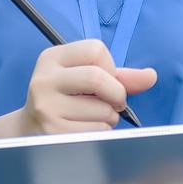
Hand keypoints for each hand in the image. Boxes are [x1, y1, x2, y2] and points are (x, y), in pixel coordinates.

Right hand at [20, 40, 154, 135]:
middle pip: (98, 77)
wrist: (31, 132)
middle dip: (116, 94)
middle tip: (113, 104)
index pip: (96, 49)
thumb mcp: (86, 80)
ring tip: (93, 119)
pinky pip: (97, 131)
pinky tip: (86, 131)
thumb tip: (151, 76)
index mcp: (51, 58)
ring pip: (102, 110)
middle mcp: (44, 80)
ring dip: (109, 118)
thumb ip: (120, 76)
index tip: (104, 81)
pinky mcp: (53, 132)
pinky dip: (103, 133)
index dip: (110, 67)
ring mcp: (46, 107)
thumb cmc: (67, 102)